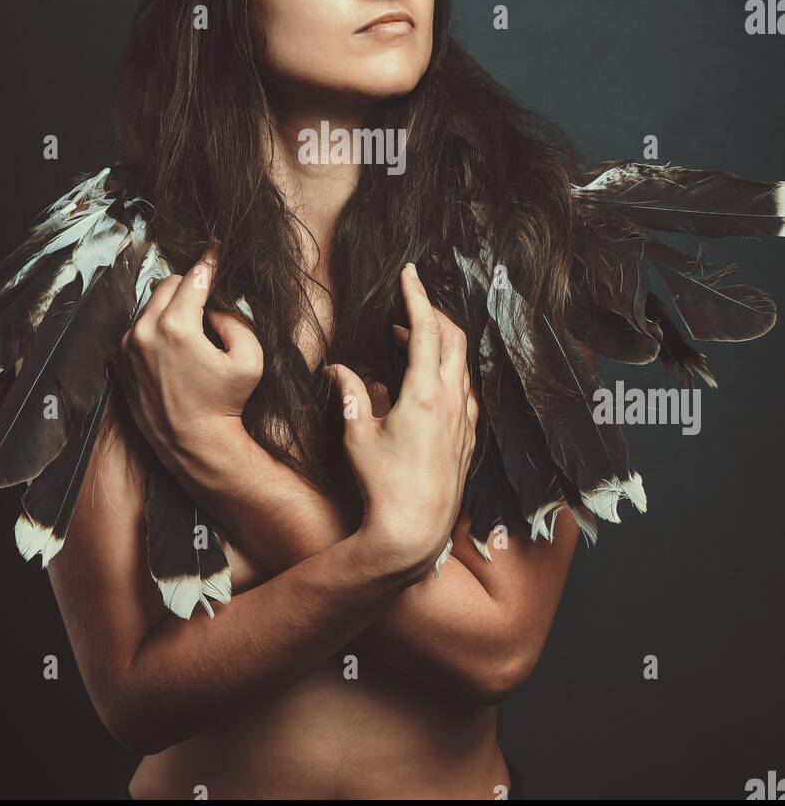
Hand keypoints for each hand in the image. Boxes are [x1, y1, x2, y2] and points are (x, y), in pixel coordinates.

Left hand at [115, 248, 262, 476]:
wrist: (194, 444)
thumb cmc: (225, 403)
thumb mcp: (249, 358)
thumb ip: (234, 319)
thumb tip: (214, 304)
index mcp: (176, 327)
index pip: (194, 277)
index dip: (209, 261)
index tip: (215, 248)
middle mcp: (145, 332)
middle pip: (168, 284)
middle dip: (189, 286)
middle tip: (208, 300)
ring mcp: (127, 347)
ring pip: (150, 305)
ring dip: (171, 307)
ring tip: (192, 330)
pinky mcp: (119, 362)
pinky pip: (137, 328)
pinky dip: (154, 328)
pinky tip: (173, 348)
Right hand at [326, 264, 477, 580]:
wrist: (415, 532)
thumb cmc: (382, 485)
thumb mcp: (356, 435)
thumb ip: (351, 394)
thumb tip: (338, 369)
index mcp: (424, 393)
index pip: (425, 329)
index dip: (416, 296)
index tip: (409, 273)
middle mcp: (451, 401)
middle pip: (452, 339)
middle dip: (431, 314)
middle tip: (406, 307)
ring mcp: (464, 420)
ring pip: (460, 364)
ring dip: (437, 344)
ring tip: (405, 341)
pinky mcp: (468, 438)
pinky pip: (463, 390)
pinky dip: (446, 372)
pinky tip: (427, 381)